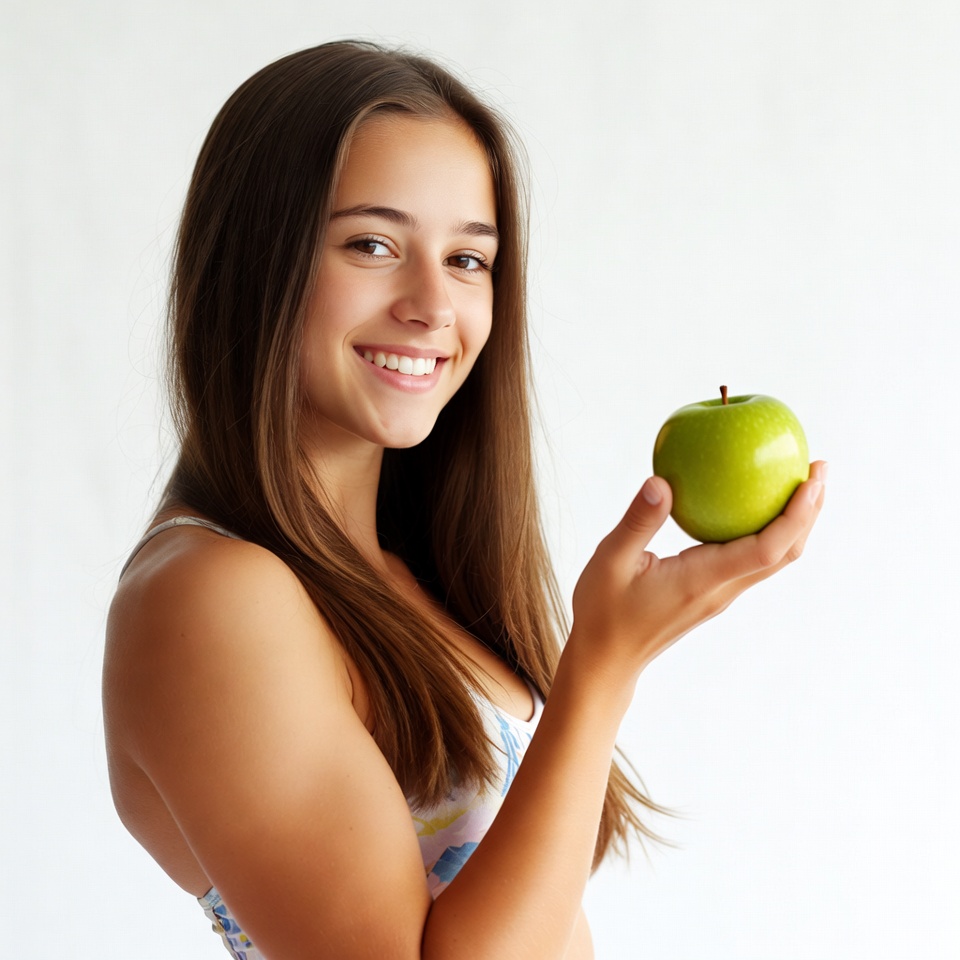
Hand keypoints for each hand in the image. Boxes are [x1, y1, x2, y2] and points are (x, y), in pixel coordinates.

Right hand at [569, 461, 826, 678]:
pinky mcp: (711, 593)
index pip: (765, 548)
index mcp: (702, 580)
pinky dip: (767, 531)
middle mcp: (720, 590)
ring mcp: (719, 595)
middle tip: (819, 467)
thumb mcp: (610, 561)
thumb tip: (661, 481)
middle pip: (784, 553)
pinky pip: (751, 559)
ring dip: (795, 522)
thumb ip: (638, 521)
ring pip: (773, 559)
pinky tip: (750, 505)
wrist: (607, 660)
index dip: (795, 514)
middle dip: (810, 511)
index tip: (811, 479)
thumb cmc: (603, 612)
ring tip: (799, 483)